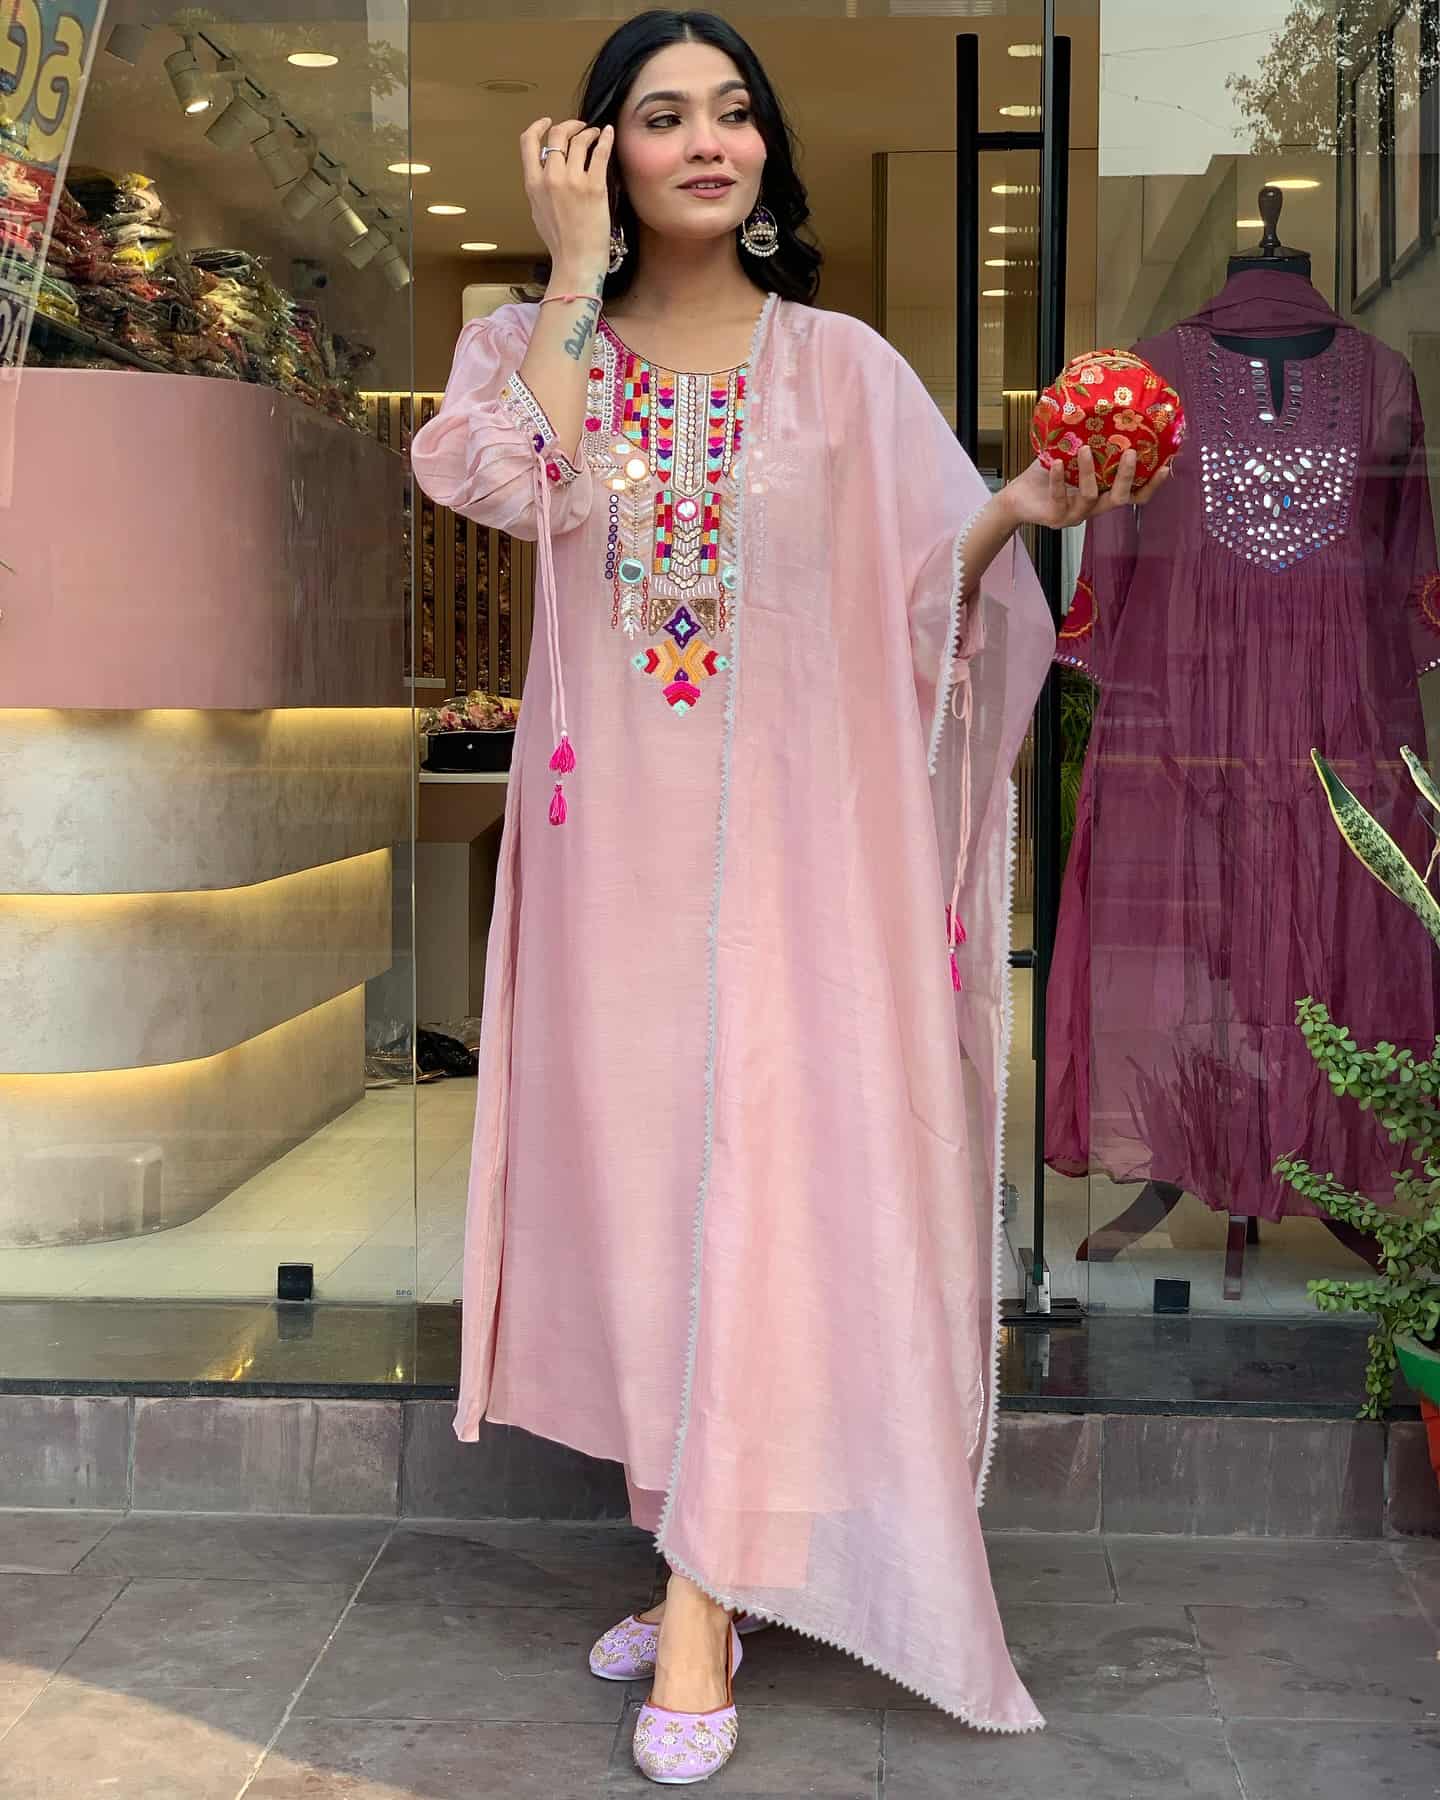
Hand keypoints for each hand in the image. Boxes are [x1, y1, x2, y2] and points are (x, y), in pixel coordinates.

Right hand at [520, 116, 613, 284]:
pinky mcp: (595, 186)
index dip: (538, 126)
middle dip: (569, 125)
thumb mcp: (538, 212)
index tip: (547, 122)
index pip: (528, 142)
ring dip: (589, 132)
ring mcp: (573, 181)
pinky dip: (606, 138)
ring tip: (595, 134)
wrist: (576, 261)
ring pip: (579, 140)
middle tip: (579, 127)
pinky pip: (600, 152)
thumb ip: (539, 188)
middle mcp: (551, 177)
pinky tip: (608, 134)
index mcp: (533, 184)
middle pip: (557, 134)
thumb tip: (544, 171)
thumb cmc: (560, 242)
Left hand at [1000, 446, 1172, 530]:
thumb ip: (1089, 439)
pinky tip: (1057, 464)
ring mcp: (1075, 515)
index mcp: (1103, 494)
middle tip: (1130, 452)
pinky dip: (1059, 480)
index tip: (1165, 465)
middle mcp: (1093, 508)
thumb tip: (1103, 402)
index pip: (1134, 495)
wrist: (1017, 498)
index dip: (1151, 484)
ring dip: (1090, 472)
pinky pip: (1061, 497)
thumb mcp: (1070, 455)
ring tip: (1085, 449)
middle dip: (1127, 476)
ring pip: (1092, 496)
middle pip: (1120, 499)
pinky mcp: (1056, 518)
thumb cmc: (1047, 474)